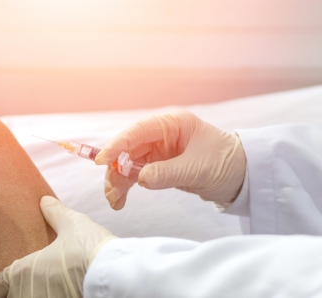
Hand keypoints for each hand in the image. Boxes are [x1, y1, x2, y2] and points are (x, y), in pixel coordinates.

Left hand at [0, 196, 115, 297]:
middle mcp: (27, 294)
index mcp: (22, 272)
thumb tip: (45, 201)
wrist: (113, 274)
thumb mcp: (71, 223)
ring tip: (39, 290)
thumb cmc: (88, 248)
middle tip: (13, 289)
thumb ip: (54, 212)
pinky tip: (57, 293)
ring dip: (29, 295)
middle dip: (10, 294)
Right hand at [95, 109, 245, 209]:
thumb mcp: (197, 168)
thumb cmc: (226, 163)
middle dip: (116, 170)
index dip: (117, 145)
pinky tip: (121, 200)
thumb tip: (139, 179)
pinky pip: (135, 175)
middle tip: (111, 191)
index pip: (137, 131)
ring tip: (115, 202)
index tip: (102, 161)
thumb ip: (167, 173)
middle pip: (128, 149)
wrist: (243, 177)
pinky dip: (126, 187)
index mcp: (172, 124)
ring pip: (128, 164)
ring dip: (118, 182)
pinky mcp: (159, 167)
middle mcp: (161, 135)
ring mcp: (159, 151)